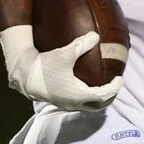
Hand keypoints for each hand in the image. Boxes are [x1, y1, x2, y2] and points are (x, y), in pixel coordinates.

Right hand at [0, 25, 122, 110]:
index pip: (104, 94)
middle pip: (99, 106)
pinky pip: (79, 104)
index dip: (115, 86)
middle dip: (109, 97)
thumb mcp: (65, 53)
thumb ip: (82, 44)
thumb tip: (96, 36)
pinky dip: (88, 99)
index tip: (119, 78)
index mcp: (79, 95)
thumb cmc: (45, 66)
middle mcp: (74, 103)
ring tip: (103, 87)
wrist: (24, 75)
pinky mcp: (59, 102)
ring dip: (98, 99)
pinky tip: (86, 87)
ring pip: (88, 107)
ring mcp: (66, 105)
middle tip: (114, 85)